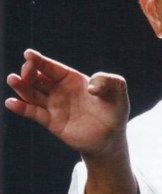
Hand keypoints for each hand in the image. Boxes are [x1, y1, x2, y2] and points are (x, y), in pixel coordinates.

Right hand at [5, 49, 129, 156]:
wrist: (111, 138)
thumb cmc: (115, 111)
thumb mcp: (118, 91)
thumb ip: (109, 81)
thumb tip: (90, 88)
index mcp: (72, 79)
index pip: (52, 67)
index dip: (40, 60)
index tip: (29, 54)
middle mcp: (59, 90)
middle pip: (37, 77)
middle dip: (28, 72)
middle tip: (25, 72)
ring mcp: (54, 106)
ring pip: (32, 94)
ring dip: (21, 87)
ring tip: (13, 80)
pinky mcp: (52, 122)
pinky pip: (34, 113)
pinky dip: (22, 108)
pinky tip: (11, 103)